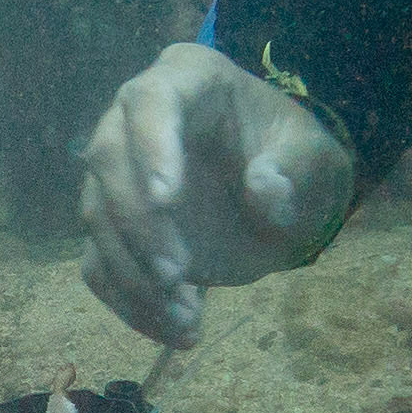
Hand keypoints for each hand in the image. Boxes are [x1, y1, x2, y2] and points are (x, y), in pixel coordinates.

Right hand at [76, 42, 352, 345]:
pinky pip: (100, 267)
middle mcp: (135, 120)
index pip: (150, 101)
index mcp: (187, 79)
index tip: (167, 199)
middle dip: (138, 225)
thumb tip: (267, 190)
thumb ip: (294, 169)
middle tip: (178, 275)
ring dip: (135, 276)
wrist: (284, 196)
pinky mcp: (116, 229)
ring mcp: (119, 176)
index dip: (151, 146)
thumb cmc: (295, 159)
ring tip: (189, 319)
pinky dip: (131, 305)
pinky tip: (177, 333)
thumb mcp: (314, 158)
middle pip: (108, 161)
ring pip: (97, 219)